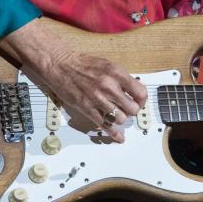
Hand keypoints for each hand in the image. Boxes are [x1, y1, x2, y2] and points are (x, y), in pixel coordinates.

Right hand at [0, 19, 147, 142]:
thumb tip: (133, 91)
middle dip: (131, 110)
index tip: (139, 102)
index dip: (142, 100)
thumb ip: (121, 78)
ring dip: (120, 118)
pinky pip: (105, 125)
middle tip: (127, 109)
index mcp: (116, 73)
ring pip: (121, 118)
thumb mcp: (107, 65)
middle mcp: (109, 86)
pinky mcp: (87, 109)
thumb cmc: (82, 64)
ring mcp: (98, 99)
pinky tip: (118, 136)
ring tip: (116, 114)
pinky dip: (113, 133)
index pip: (140, 93)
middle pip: (132, 109)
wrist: (60, 65)